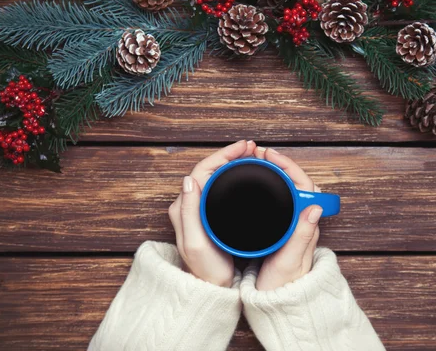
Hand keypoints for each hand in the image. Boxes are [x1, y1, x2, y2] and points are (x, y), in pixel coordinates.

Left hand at [168, 140, 256, 286]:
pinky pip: (221, 186)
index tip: (243, 148)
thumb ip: (189, 211)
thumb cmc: (204, 268)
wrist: (210, 288)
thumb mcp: (195, 242)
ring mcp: (199, 209)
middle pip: (210, 169)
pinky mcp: (210, 214)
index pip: (202, 170)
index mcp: (183, 207)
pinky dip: (234, 175)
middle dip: (230, 154)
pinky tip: (247, 173)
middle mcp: (189, 204)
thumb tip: (189, 179)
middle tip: (252, 148)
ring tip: (251, 155)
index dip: (223, 155)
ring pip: (216, 176)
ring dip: (233, 162)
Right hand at [253, 147, 321, 290]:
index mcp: (306, 226)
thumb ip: (302, 236)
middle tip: (259, 155)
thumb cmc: (283, 287)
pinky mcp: (282, 232)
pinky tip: (256, 186)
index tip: (270, 156)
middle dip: (279, 165)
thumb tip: (315, 207)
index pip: (304, 186)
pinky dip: (268, 188)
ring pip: (287, 192)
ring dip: (274, 174)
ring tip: (256, 163)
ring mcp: (292, 227)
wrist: (278, 306)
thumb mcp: (289, 262)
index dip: (288, 167)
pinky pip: (279, 202)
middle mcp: (302, 224)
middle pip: (296, 184)